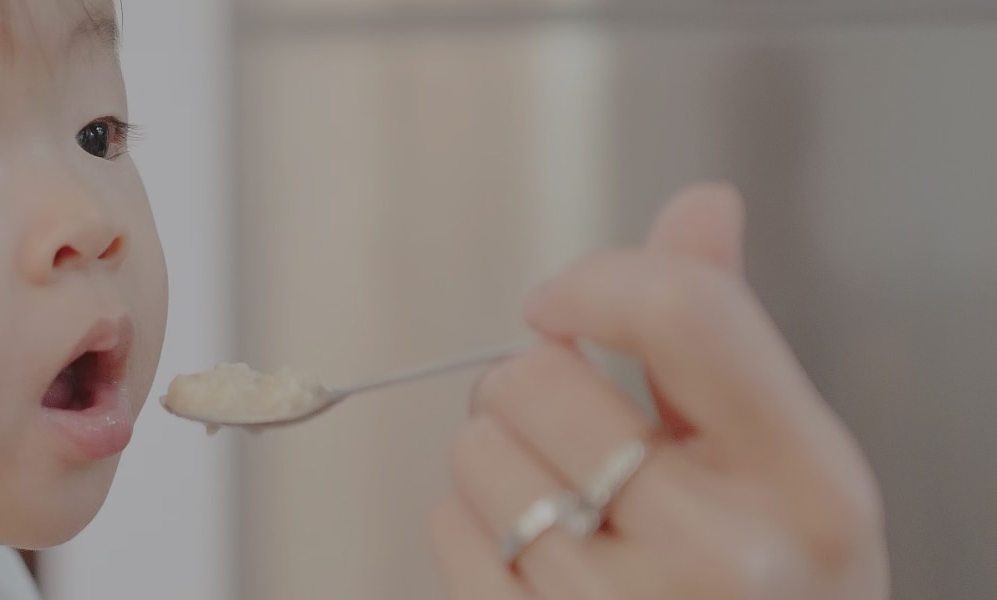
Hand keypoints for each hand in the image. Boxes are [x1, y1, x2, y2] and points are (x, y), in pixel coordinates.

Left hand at [428, 184, 889, 598]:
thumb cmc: (772, 578)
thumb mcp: (789, 466)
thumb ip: (728, 336)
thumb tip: (700, 205)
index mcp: (809, 484)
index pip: (682, 313)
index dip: (595, 281)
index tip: (555, 305)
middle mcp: (721, 555)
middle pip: (538, 378)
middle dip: (533, 379)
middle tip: (572, 421)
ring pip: (477, 451)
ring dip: (501, 453)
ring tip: (566, 495)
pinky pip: (447, 527)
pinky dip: (471, 518)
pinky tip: (533, 547)